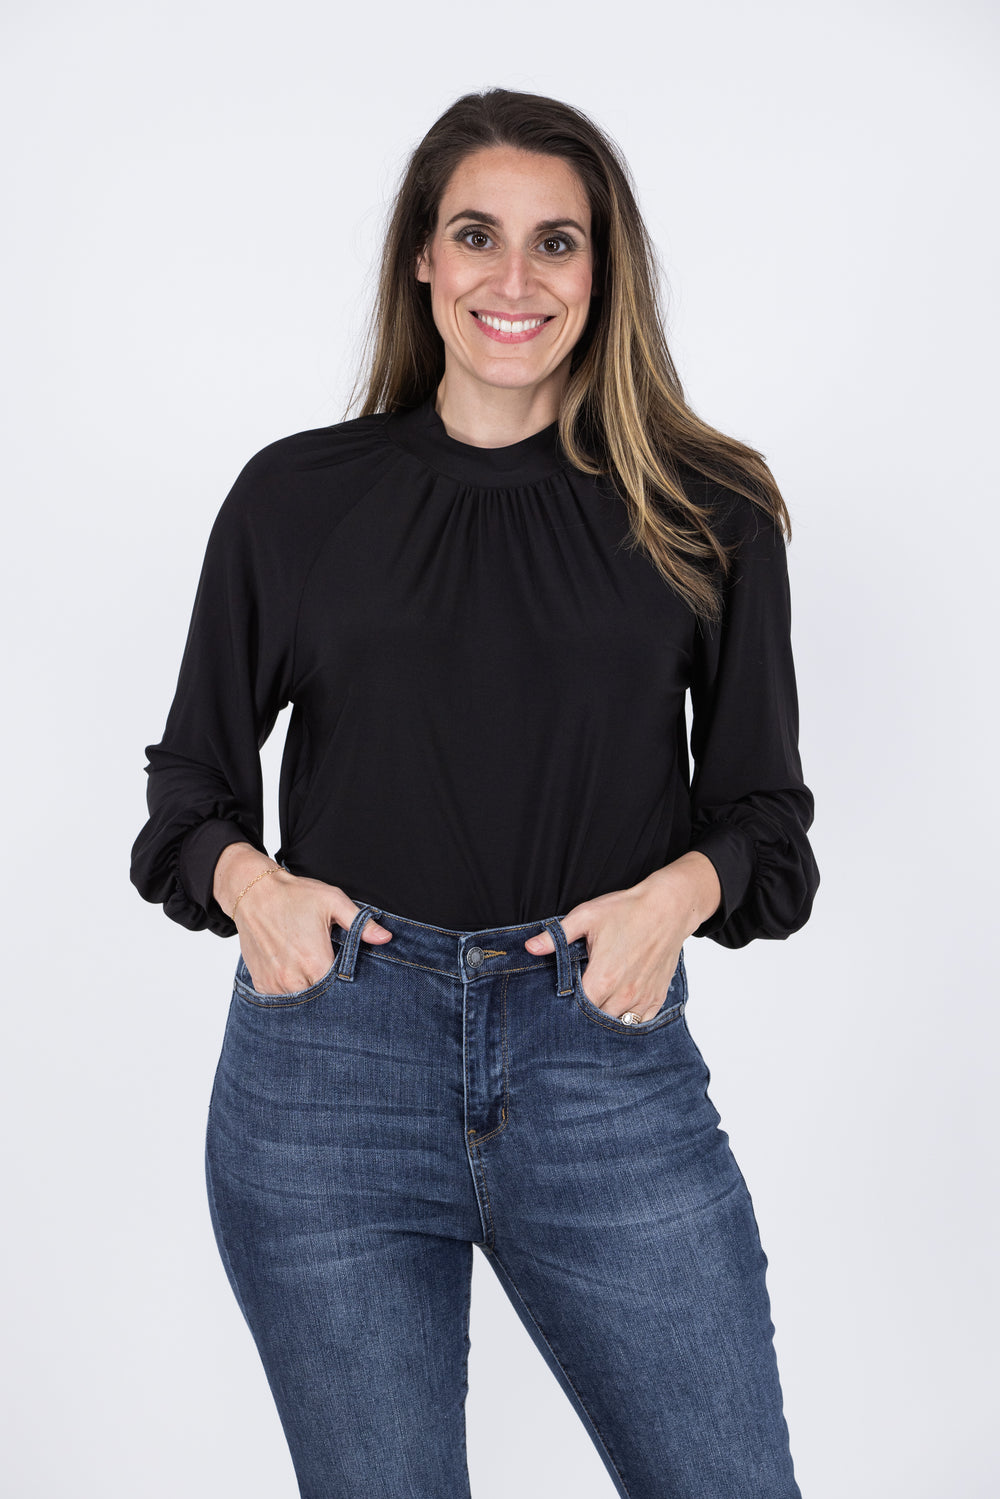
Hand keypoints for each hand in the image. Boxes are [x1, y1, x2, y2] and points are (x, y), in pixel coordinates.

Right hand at [214, 843, 391, 995]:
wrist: (254, 893)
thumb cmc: (295, 895)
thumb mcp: (333, 901)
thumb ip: (360, 924)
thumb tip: (386, 938)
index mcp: (315, 961)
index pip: (339, 990)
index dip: (347, 987)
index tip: (349, 978)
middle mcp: (293, 978)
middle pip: (320, 1000)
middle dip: (329, 993)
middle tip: (332, 978)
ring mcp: (275, 983)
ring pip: (300, 1003)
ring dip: (309, 994)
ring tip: (312, 976)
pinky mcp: (261, 983)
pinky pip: (280, 1000)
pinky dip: (289, 993)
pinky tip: (296, 977)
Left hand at [523, 853, 719, 1021]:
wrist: (668, 908)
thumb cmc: (627, 910)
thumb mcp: (586, 916)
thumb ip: (557, 936)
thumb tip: (529, 948)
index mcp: (603, 977)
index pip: (577, 1008)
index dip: (567, 1005)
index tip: (564, 997)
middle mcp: (624, 994)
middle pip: (596, 1019)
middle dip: (586, 1012)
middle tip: (580, 999)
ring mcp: (643, 998)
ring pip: (618, 1023)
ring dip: (607, 1016)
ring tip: (599, 1001)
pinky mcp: (657, 997)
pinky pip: (640, 1021)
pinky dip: (629, 1018)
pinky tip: (620, 1005)